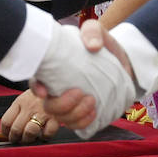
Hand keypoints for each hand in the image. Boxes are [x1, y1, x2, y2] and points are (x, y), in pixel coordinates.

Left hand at [0, 89, 59, 143]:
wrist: (57, 84)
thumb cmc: (40, 94)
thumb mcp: (25, 97)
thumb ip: (16, 110)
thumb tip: (7, 130)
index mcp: (20, 102)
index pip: (6, 121)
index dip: (4, 132)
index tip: (7, 136)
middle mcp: (29, 107)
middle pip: (16, 129)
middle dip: (15, 139)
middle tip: (17, 140)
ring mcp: (42, 112)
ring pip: (29, 132)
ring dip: (28, 139)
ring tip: (30, 138)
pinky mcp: (55, 118)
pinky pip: (47, 133)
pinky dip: (45, 136)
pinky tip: (44, 133)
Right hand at [33, 19, 134, 138]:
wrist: (121, 61)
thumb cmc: (102, 44)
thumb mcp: (96, 30)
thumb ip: (92, 31)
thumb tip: (92, 46)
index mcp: (53, 69)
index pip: (36, 81)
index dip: (36, 89)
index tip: (44, 91)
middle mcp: (57, 88)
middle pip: (49, 106)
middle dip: (62, 105)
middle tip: (81, 93)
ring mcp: (70, 103)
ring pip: (62, 118)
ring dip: (75, 114)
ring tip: (92, 100)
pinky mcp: (83, 112)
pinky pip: (76, 126)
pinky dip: (83, 122)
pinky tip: (94, 112)